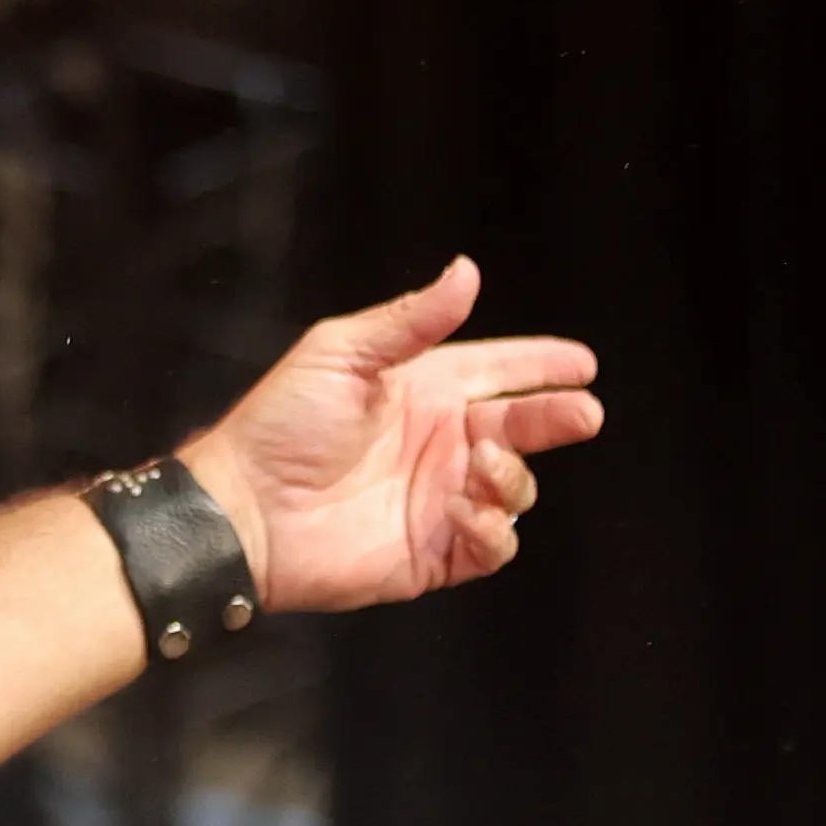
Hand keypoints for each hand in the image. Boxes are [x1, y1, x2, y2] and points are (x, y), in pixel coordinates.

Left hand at [175, 255, 600, 613]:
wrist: (242, 509)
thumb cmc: (280, 425)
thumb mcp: (342, 355)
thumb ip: (410, 321)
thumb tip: (466, 272)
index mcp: (424, 391)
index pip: (499, 372)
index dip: (542, 366)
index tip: (582, 363)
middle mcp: (441, 444)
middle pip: (523, 429)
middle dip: (558, 418)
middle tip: (582, 412)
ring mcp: (440, 500)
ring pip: (515, 489)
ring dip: (512, 475)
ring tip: (481, 462)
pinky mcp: (433, 553)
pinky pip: (492, 546)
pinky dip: (492, 529)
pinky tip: (463, 510)